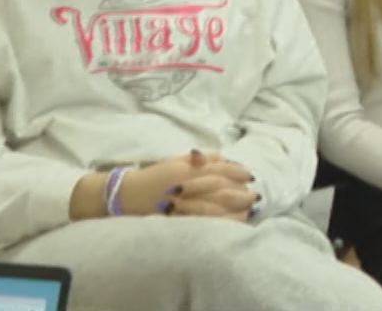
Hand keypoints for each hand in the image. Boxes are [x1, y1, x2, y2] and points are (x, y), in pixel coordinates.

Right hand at [122, 150, 251, 217]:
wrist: (126, 195)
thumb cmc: (154, 176)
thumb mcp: (176, 161)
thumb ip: (200, 160)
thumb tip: (224, 157)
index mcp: (186, 170)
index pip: (218, 170)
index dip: (237, 172)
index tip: (250, 176)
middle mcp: (185, 187)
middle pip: (219, 190)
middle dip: (240, 193)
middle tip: (255, 196)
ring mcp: (180, 206)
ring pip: (213, 209)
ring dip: (233, 210)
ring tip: (249, 211)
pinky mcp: (176, 221)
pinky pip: (202, 223)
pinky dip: (218, 223)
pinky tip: (231, 224)